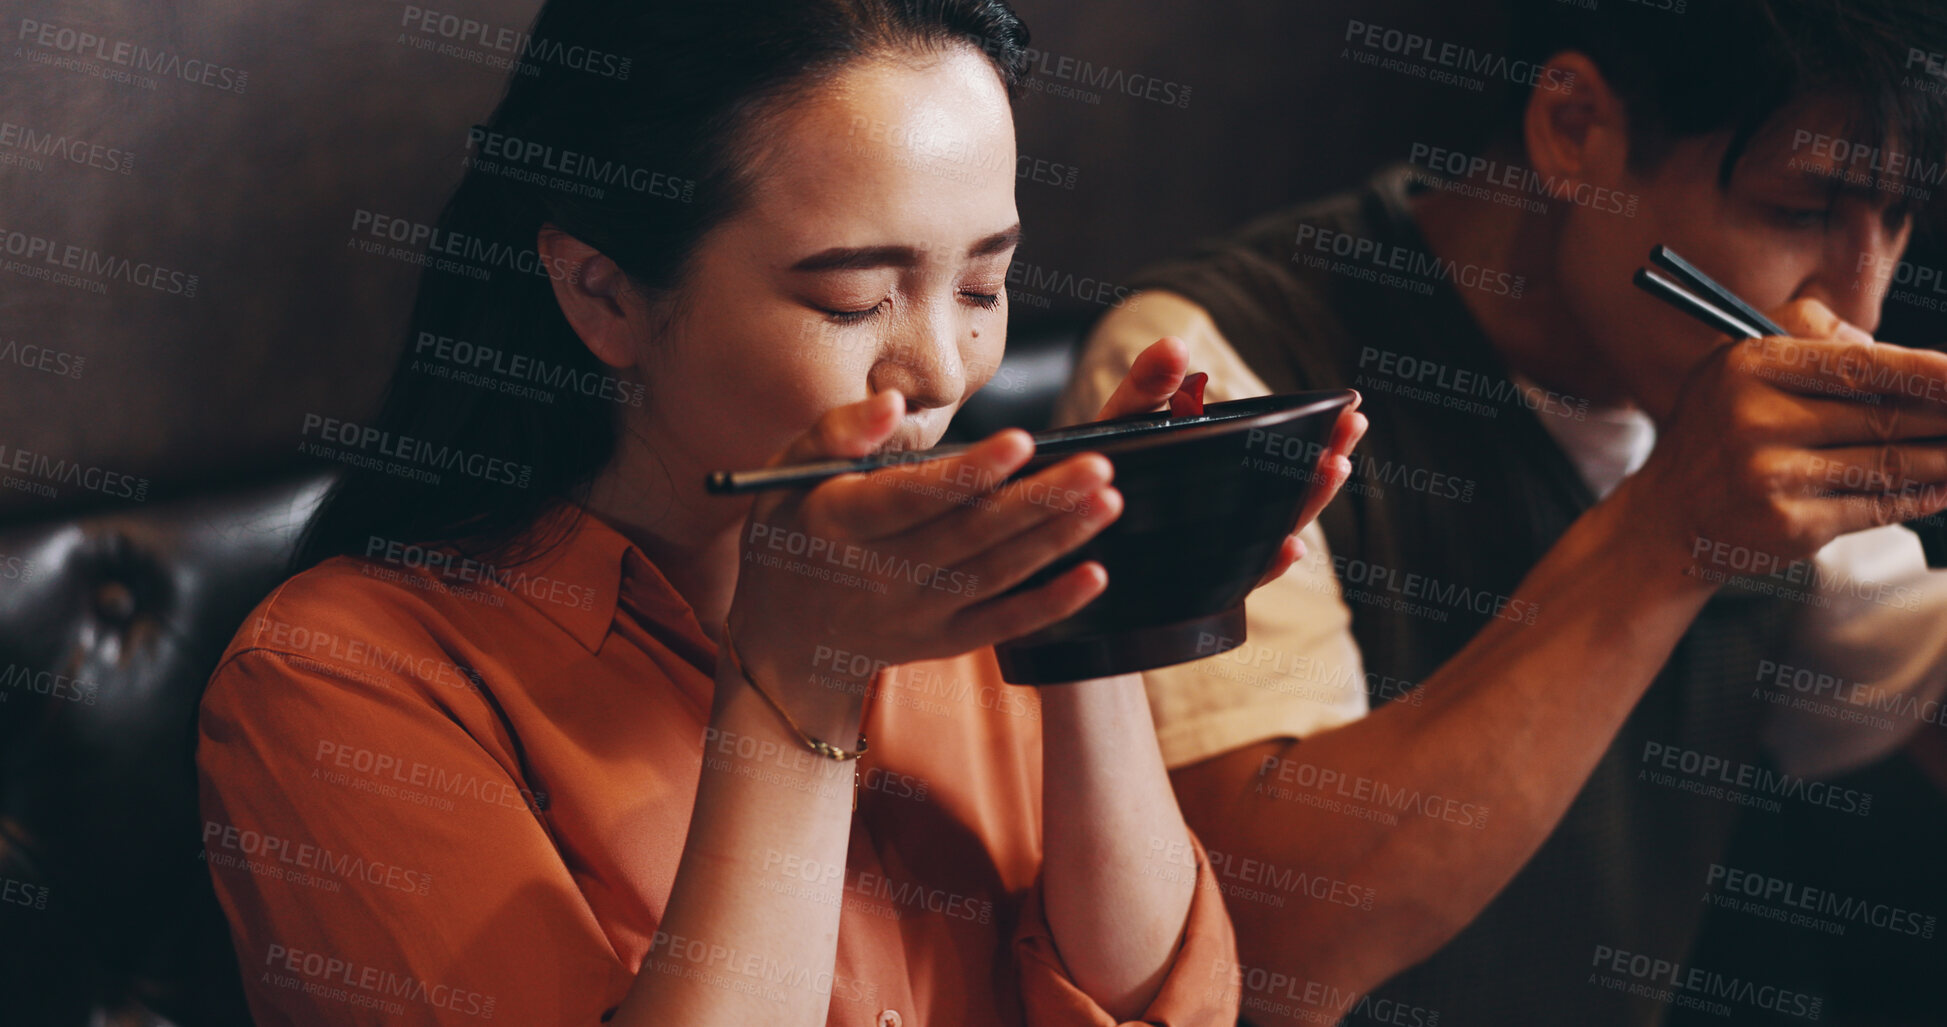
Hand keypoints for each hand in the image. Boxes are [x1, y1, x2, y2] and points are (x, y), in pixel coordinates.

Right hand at [726, 389, 1122, 730]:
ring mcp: (916, 616)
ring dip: (1058, 540)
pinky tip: (1096, 575)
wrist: (787, 642)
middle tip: (1098, 466)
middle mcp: (879, 576)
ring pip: (997, 576)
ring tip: (1108, 500)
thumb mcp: (785, 474)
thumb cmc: (793, 533)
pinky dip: (1051, 605)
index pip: (910, 499)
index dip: (967, 474)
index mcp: (839, 524)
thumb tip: (893, 403)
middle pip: (970, 536)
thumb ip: (836, 432)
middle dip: (1039, 501)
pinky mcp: (943, 643)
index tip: (1022, 440)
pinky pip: (1004, 626)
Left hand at [1091, 336, 1367, 588]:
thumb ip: (1147, 388)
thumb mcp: (1121, 425)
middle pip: (1290, 491)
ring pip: (1274, 530)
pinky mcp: (1190, 588)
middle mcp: (1229, 513)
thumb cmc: (1093, 476)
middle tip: (1352, 431)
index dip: (1321, 433)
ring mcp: (1214, 550)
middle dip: (1324, 462)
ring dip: (1306, 503)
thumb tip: (1176, 347)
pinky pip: (1236, 579)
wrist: (1055, 540)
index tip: (1352, 407)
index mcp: (1225, 472)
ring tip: (1331, 468)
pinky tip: (1287, 547)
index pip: (1284, 452)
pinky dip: (1265, 564)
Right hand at [1619, 297, 1946, 582]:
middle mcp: (1757, 420)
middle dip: (1943, 416)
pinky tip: (1940, 488)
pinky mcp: (1791, 524)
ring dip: (1942, 458)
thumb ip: (1809, 334)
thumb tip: (1891, 349)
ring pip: (1890, 463)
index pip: (1858, 365)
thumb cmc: (1717, 429)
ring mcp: (1774, 476)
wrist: (1669, 514)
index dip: (1924, 370)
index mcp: (1750, 367)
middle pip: (1884, 415)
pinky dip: (1920, 498)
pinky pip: (1876, 507)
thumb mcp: (1738, 362)